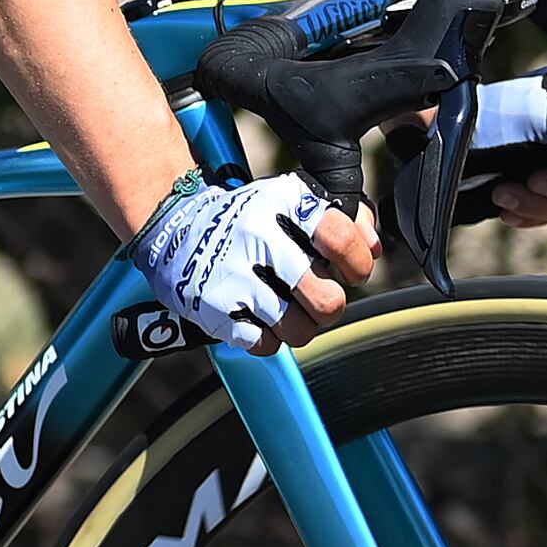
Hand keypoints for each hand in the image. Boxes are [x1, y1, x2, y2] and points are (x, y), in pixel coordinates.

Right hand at [134, 174, 380, 354]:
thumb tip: (373, 248)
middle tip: (317, 298)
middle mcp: (259, 236)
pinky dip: (266, 338)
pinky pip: (264, 344)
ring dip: (300, 327)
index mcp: (283, 203)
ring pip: (299, 330)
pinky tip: (258, 318)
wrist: (173, 226)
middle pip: (327, 299)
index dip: (357, 264)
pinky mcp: (214, 307)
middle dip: (329, 307)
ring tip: (287, 311)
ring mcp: (235, 274)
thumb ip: (340, 219)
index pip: (340, 238)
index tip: (351, 272)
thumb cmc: (244, 218)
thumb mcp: (288, 201)